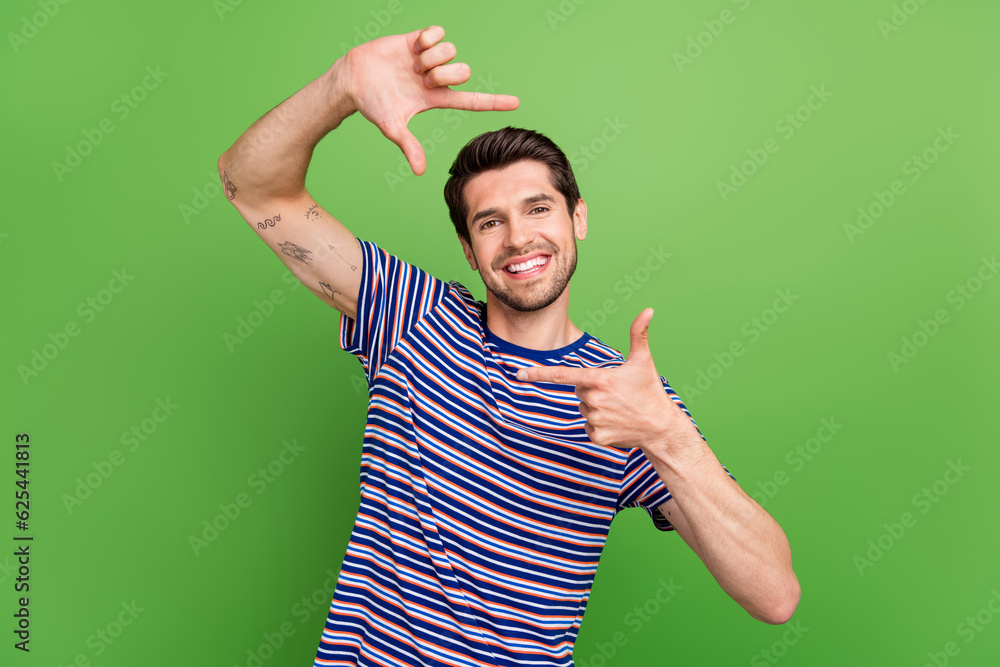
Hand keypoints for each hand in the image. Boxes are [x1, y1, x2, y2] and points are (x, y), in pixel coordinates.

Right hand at [336, 25, 519, 174]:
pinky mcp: (418, 40)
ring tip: (413, 64)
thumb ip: (409, 146)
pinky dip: (428, 39)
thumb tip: (420, 171)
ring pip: (451, 51)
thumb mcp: (392, 127)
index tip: (516, 103)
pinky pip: (438, 32)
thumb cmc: (372, 105)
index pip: (471, 101)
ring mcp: (429, 59)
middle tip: (423, 78)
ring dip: (432, 58)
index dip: (493, 102)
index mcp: (436, 99)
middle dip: (446, 74)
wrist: (353, 79)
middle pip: (464, 72)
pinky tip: (413, 47)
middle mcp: (437, 78)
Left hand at [516, 309, 695, 450]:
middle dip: (592, 389)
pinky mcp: (597, 436)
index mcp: (600, 379)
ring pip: (584, 408)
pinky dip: (600, 424)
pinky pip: (589, 426)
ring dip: (596, 407)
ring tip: (619, 408)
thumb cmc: (650, 390)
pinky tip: (617, 423)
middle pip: (579, 390)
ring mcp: (595, 419)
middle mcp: (594, 399)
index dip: (539, 373)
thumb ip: (639, 334)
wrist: (660, 426)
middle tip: (616, 393)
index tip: (519, 373)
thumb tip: (648, 309)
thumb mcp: (643, 361)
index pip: (563, 375)